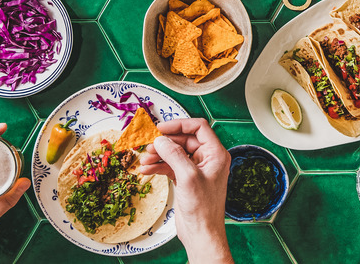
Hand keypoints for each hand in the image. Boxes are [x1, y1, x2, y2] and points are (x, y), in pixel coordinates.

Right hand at [138, 119, 232, 263]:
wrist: (201, 233)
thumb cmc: (203, 209)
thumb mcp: (188, 177)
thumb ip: (174, 155)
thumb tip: (161, 140)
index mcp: (216, 154)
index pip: (198, 128)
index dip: (179, 125)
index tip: (161, 128)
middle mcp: (208, 159)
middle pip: (184, 140)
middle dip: (165, 142)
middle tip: (147, 146)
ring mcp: (196, 169)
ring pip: (175, 153)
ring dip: (159, 155)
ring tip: (144, 160)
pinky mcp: (186, 179)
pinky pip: (171, 165)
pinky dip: (158, 166)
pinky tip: (146, 169)